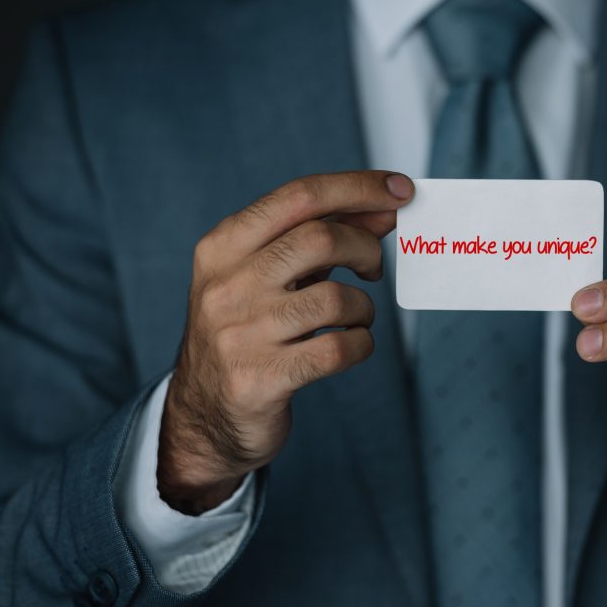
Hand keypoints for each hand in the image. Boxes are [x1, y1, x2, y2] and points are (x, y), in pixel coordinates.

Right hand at [159, 171, 413, 513]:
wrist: (205, 417)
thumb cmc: (248, 333)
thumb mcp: (269, 277)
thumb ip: (322, 238)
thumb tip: (384, 208)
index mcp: (223, 247)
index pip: (299, 197)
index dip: (358, 188)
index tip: (401, 190)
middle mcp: (226, 285)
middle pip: (320, 239)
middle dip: (365, 248)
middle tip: (373, 267)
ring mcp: (240, 334)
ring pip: (336, 298)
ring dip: (363, 307)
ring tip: (356, 317)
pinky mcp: (261, 379)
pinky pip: (338, 349)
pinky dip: (361, 344)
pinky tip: (351, 346)